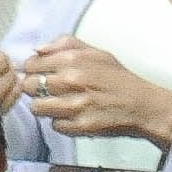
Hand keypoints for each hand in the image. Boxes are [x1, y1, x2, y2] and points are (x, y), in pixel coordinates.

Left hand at [15, 38, 171, 149]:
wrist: (142, 105)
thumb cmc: (117, 78)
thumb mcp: (96, 53)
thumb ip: (65, 45)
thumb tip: (38, 49)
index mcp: (74, 59)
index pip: (31, 64)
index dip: (32, 70)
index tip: (40, 74)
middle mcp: (72, 80)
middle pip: (28, 86)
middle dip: (35, 88)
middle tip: (48, 90)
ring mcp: (74, 104)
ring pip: (36, 107)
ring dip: (45, 107)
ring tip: (59, 104)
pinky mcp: (79, 125)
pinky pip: (54, 125)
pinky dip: (61, 122)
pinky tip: (74, 116)